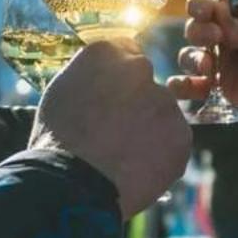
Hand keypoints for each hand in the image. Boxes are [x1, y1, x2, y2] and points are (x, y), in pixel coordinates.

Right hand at [30, 42, 190, 217]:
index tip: (112, 101)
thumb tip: (101, 82)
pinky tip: (137, 170)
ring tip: (123, 157)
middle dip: (137, 104)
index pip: (124, 54)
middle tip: (117, 133)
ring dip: (150, 130)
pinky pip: (174, 143)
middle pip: (146, 83)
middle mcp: (139, 68)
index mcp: (105, 53)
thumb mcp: (62, 94)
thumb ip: (88, 78)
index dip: (119, 81)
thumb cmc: (56, 142)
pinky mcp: (182, 133)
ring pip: (162, 114)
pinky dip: (162, 157)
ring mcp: (164, 100)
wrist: (72, 184)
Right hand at [169, 0, 237, 126]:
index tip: (204, 11)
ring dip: (191, 58)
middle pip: (195, 27)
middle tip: (215, 39)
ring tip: (208, 66)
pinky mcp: (221, 86)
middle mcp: (225, 35)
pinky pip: (193, 85)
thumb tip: (213, 17)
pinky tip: (183, 87)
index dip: (200, 4)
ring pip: (190, 54)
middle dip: (198, 31)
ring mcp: (221, 61)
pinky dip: (182, 86)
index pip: (210, 2)